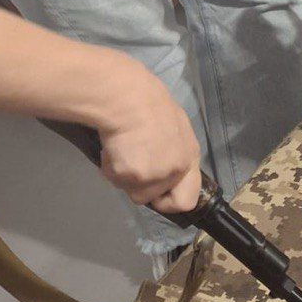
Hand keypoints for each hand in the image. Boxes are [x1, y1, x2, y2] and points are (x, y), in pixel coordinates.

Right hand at [96, 57, 201, 214]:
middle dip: (142, 188)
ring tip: (124, 150)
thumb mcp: (174, 131)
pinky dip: (112, 169)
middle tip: (134, 167)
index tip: (158, 194)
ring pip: (134, 192)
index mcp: (189, 157)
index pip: (188, 200)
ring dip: (126, 177)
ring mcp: (154, 175)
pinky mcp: (132, 176)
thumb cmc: (150, 106)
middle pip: (155, 199)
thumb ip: (173, 154)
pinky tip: (115, 148)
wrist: (129, 99)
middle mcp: (175, 170)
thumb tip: (164, 170)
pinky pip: (117, 182)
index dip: (169, 202)